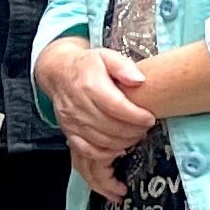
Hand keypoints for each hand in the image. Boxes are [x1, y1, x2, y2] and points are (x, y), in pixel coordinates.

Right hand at [40, 39, 152, 155]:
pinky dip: (105, 153)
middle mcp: (79, 105)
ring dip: (123, 142)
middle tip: (146, 128)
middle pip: (110, 126)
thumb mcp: (107, 56)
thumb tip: (140, 80)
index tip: (150, 118)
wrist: (59, 73)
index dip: (136, 116)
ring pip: (101, 141)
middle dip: (133, 131)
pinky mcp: (68, 131)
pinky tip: (119, 148)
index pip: (117, 107)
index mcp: (90, 86)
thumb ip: (124, 66)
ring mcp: (72, 120)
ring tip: (137, 135)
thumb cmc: (87, 65)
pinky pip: (86, 150)